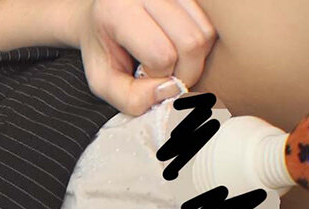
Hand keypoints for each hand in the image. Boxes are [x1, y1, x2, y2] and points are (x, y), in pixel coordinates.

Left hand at [76, 0, 216, 114]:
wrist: (98, 18)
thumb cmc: (101, 51)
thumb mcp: (103, 82)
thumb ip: (130, 97)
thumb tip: (170, 90)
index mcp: (117, 10)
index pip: (161, 54)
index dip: (158, 77)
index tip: (143, 75)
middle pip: (191, 42)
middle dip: (184, 71)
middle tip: (163, 75)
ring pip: (206, 33)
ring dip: (194, 59)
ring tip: (170, 61)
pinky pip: (210, 23)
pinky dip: (200, 45)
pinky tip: (178, 47)